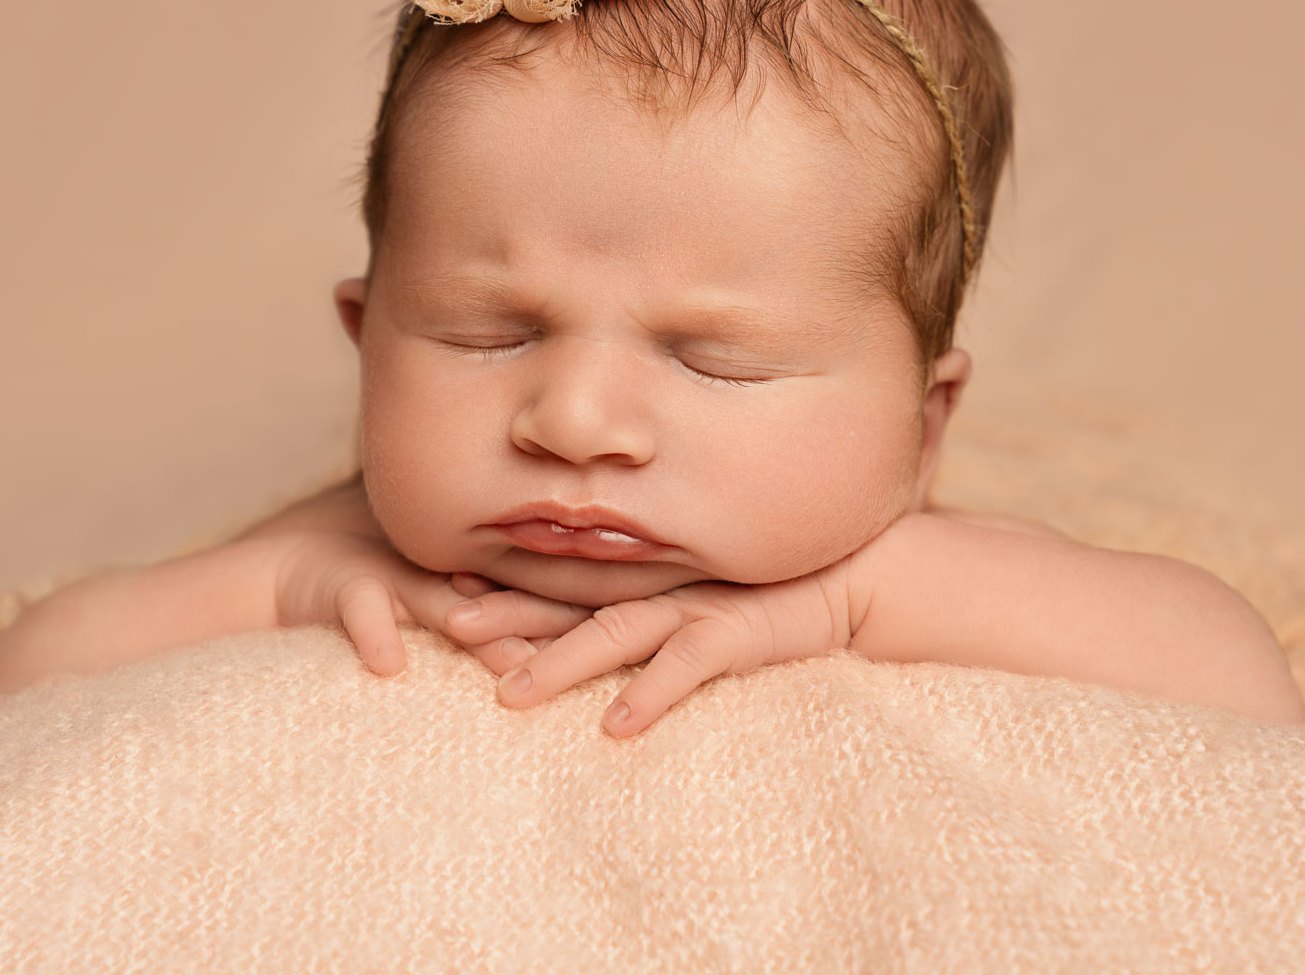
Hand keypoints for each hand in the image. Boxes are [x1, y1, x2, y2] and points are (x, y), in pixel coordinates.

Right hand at [257, 477, 573, 679]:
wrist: (291, 570)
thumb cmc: (379, 601)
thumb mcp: (440, 614)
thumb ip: (492, 634)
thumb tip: (558, 672)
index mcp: (472, 582)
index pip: (535, 598)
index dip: (578, 620)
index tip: (629, 643)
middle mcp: (442, 573)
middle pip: (504, 600)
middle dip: (549, 626)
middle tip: (599, 654)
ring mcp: (394, 575)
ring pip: (444, 602)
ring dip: (478, 630)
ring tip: (514, 663)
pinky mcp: (342, 584)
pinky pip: (360, 609)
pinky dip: (374, 635)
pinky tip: (389, 664)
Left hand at [438, 563, 855, 736]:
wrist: (858, 578)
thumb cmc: (776, 593)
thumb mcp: (703, 596)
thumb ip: (652, 610)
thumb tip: (597, 637)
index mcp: (647, 578)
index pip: (563, 581)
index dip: (507, 585)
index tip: (446, 589)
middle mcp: (661, 588)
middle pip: (570, 602)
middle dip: (509, 613)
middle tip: (449, 624)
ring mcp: (696, 607)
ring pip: (613, 633)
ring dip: (559, 661)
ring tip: (508, 693)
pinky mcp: (738, 633)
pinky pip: (687, 666)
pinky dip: (651, 693)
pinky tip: (616, 726)